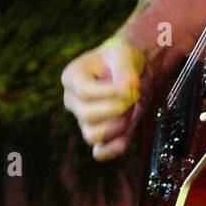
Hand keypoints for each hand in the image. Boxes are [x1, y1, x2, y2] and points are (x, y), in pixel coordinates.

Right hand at [61, 35, 150, 161]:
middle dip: (117, 108)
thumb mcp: (123, 53)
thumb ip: (125, 70)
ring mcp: (82, 120)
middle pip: (87, 115)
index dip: (110, 92)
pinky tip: (127, 134)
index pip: (84, 91)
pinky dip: (113, 148)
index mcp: (72, 77)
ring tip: (131, 108)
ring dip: (117, 125)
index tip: (130, 86)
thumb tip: (128, 88)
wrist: (129, 72)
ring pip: (92, 135)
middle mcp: (72, 100)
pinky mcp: (98, 134)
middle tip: (133, 96)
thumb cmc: (121, 59)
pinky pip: (99, 152)